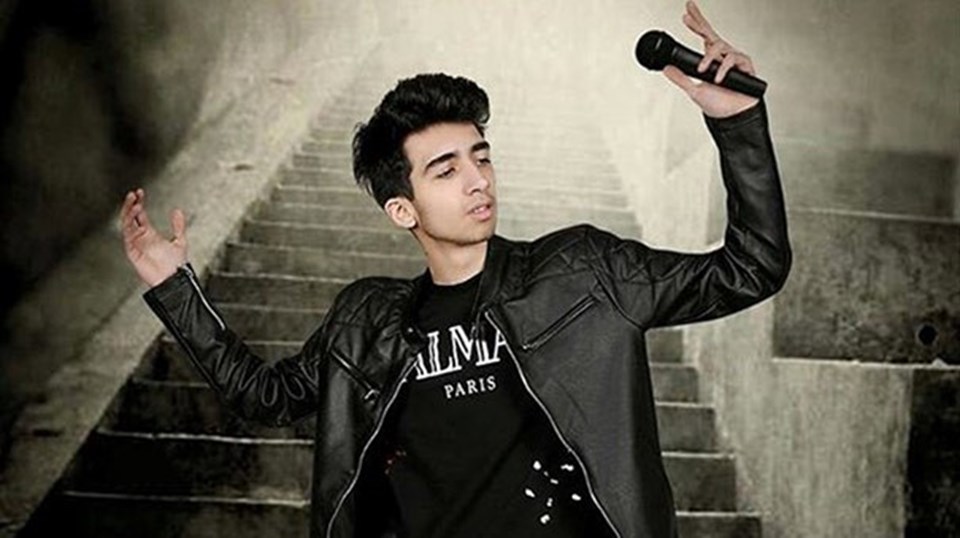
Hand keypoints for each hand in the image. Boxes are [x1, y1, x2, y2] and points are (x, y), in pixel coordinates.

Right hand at [119, 188, 187, 286]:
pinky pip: (127, 235)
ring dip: (129, 212)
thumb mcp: (180, 241)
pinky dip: (129, 224)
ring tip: (135, 201)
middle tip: (134, 194)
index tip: (140, 193)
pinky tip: (134, 214)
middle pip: (131, 217)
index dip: (139, 203)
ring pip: (127, 224)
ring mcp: (135, 243)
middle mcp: (141, 238)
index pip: (140, 216)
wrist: (173, 279)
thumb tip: (177, 211)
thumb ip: (178, 226)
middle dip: (131, 205)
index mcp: (150, 234)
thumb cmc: (176, 265)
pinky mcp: (132, 250)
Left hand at [663, 1, 759, 117]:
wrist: (731, 117)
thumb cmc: (717, 105)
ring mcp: (733, 59)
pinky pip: (731, 58)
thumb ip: (681, 79)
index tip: (685, 15)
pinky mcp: (744, 64)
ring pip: (718, 45)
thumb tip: (666, 69)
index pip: (703, 37)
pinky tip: (718, 80)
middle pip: (710, 32)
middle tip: (689, 8)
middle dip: (700, 19)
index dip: (695, 24)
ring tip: (702, 70)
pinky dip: (723, 69)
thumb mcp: (694, 90)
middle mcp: (721, 56)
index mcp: (710, 60)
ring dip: (708, 57)